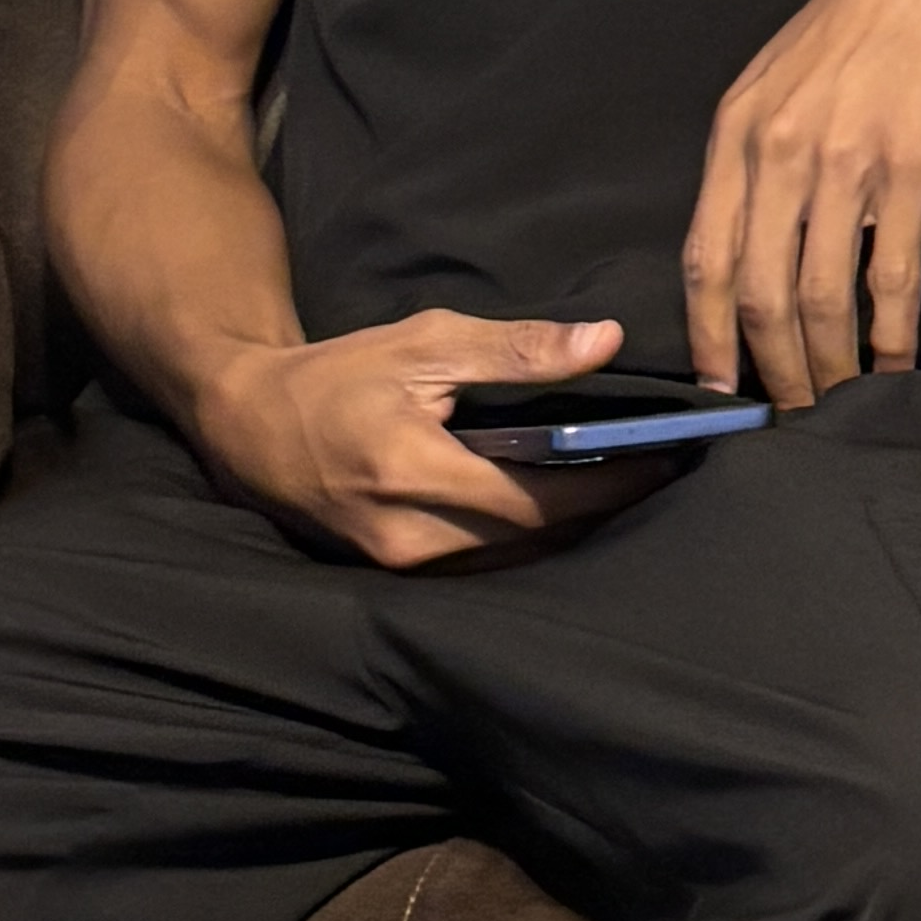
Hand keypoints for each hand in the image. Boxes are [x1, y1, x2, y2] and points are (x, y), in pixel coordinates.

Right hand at [193, 310, 634, 569]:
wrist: (249, 426)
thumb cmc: (339, 376)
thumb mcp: (425, 343)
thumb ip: (517, 350)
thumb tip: (605, 343)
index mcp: (416, 471)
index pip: (542, 498)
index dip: (614, 484)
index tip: (671, 459)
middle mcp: (411, 536)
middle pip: (538, 540)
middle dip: (605, 509)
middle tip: (663, 471)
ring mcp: (402, 567)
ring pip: (516, 562)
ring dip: (572, 531)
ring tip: (625, 488)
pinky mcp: (398, 577)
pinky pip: (485, 567)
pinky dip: (530, 541)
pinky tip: (564, 511)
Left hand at [684, 0, 920, 409]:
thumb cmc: (862, 22)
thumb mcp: (778, 79)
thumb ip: (756, 157)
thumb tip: (750, 242)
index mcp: (738, 132)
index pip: (704, 257)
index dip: (708, 335)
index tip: (719, 388)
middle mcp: (780, 153)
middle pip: (758, 294)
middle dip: (771, 371)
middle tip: (789, 417)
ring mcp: (846, 165)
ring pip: (819, 298)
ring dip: (827, 367)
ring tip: (837, 406)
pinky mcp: (910, 173)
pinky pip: (890, 279)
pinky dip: (889, 339)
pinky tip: (894, 369)